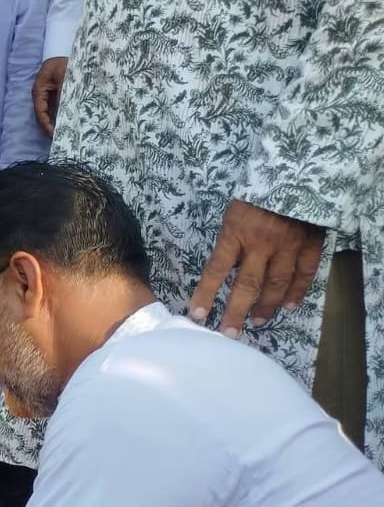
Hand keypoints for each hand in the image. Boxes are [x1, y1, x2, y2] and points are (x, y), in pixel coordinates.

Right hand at [33, 56, 67, 136]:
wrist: (64, 51)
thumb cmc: (62, 62)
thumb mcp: (64, 76)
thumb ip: (63, 93)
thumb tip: (64, 110)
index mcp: (39, 91)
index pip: (40, 112)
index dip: (46, 124)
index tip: (54, 134)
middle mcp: (42, 95)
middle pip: (44, 115)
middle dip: (51, 126)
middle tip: (61, 137)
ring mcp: (49, 95)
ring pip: (51, 113)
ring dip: (57, 122)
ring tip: (65, 132)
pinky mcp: (57, 94)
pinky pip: (57, 107)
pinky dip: (62, 115)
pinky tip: (69, 121)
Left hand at [188, 198, 325, 336]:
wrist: (294, 173)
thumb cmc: (257, 194)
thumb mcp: (233, 213)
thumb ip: (229, 241)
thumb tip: (222, 272)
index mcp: (236, 233)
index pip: (216, 269)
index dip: (207, 294)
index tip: (197, 315)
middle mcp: (261, 243)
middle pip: (246, 285)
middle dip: (236, 312)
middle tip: (228, 333)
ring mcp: (288, 245)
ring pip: (276, 284)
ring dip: (265, 306)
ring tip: (256, 322)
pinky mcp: (310, 244)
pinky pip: (304, 273)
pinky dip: (297, 292)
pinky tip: (289, 306)